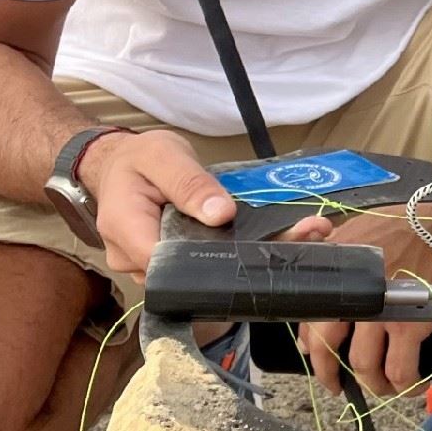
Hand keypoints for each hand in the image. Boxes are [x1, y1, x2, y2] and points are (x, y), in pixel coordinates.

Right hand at [79, 129, 330, 281]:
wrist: (121, 163)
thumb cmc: (137, 159)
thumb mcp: (162, 156)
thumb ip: (188, 183)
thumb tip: (221, 214)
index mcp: (128, 233)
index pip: (171, 267)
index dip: (218, 265)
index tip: (268, 248)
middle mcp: (137, 261)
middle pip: (196, 274)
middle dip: (254, 260)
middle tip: (309, 234)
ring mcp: (155, 267)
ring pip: (206, 272)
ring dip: (256, 257)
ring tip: (308, 232)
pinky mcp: (175, 262)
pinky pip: (206, 262)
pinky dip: (242, 251)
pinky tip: (283, 237)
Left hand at [297, 205, 431, 397]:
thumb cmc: (410, 224)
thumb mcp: (362, 234)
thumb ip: (339, 267)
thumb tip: (324, 307)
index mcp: (338, 270)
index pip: (309, 319)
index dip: (314, 347)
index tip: (322, 359)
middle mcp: (352, 293)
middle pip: (328, 348)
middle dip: (332, 375)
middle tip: (341, 386)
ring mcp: (380, 311)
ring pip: (364, 367)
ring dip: (375, 384)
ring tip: (387, 387)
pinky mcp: (410, 324)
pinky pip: (401, 370)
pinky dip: (407, 386)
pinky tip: (415, 386)